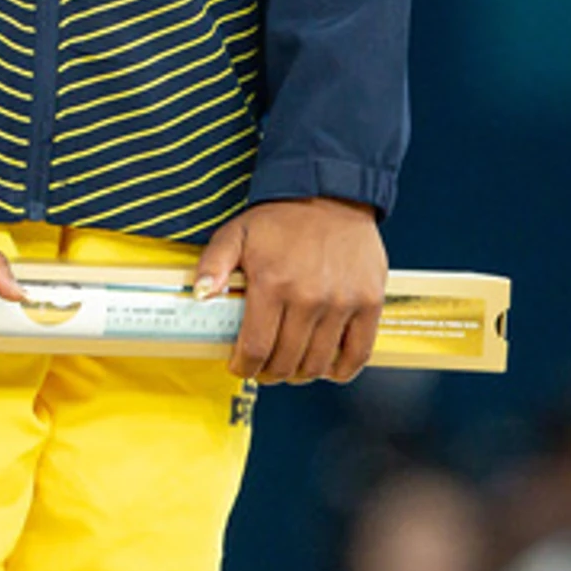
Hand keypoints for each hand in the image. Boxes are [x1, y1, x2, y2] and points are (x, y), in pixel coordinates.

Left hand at [190, 198, 385, 384]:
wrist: (331, 196)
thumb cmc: (280, 219)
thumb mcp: (235, 234)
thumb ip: (213, 265)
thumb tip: (200, 295)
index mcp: (272, 284)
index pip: (256, 347)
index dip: (245, 367)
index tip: (240, 368)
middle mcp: (308, 298)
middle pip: (286, 361)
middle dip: (270, 372)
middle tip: (264, 369)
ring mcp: (342, 303)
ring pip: (318, 362)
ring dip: (301, 374)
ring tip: (291, 368)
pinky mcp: (369, 303)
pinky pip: (359, 352)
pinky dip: (342, 369)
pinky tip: (328, 369)